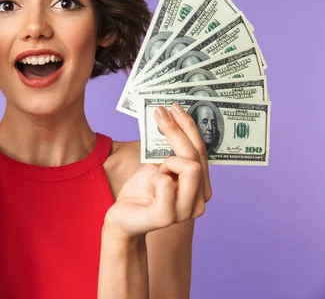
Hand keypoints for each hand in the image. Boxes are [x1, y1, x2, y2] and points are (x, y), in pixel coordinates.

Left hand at [105, 103, 212, 238]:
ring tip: (154, 173)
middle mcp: (200, 201)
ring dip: (166, 163)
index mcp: (201, 187)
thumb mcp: (159, 166)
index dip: (189, 127)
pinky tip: (148, 187)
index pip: (201, 151)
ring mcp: (186, 211)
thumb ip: (173, 152)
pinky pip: (165, 182)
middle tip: (159, 112)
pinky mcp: (167, 217)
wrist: (122, 217)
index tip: (174, 107)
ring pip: (190, 167)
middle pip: (196, 156)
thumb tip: (175, 119)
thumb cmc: (142, 191)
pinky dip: (153, 177)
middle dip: (177, 131)